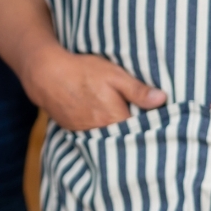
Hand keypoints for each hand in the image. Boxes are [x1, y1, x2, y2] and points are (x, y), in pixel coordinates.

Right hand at [23, 45, 166, 130]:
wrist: (46, 75)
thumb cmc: (83, 71)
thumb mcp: (114, 74)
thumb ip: (138, 90)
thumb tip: (163, 99)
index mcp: (116, 119)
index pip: (142, 132)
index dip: (152, 129)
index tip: (164, 127)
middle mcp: (103, 132)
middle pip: (127, 139)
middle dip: (138, 135)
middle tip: (147, 127)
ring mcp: (88, 134)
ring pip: (111, 139)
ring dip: (120, 135)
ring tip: (128, 126)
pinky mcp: (77, 132)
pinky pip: (96, 137)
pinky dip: (104, 133)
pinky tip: (107, 123)